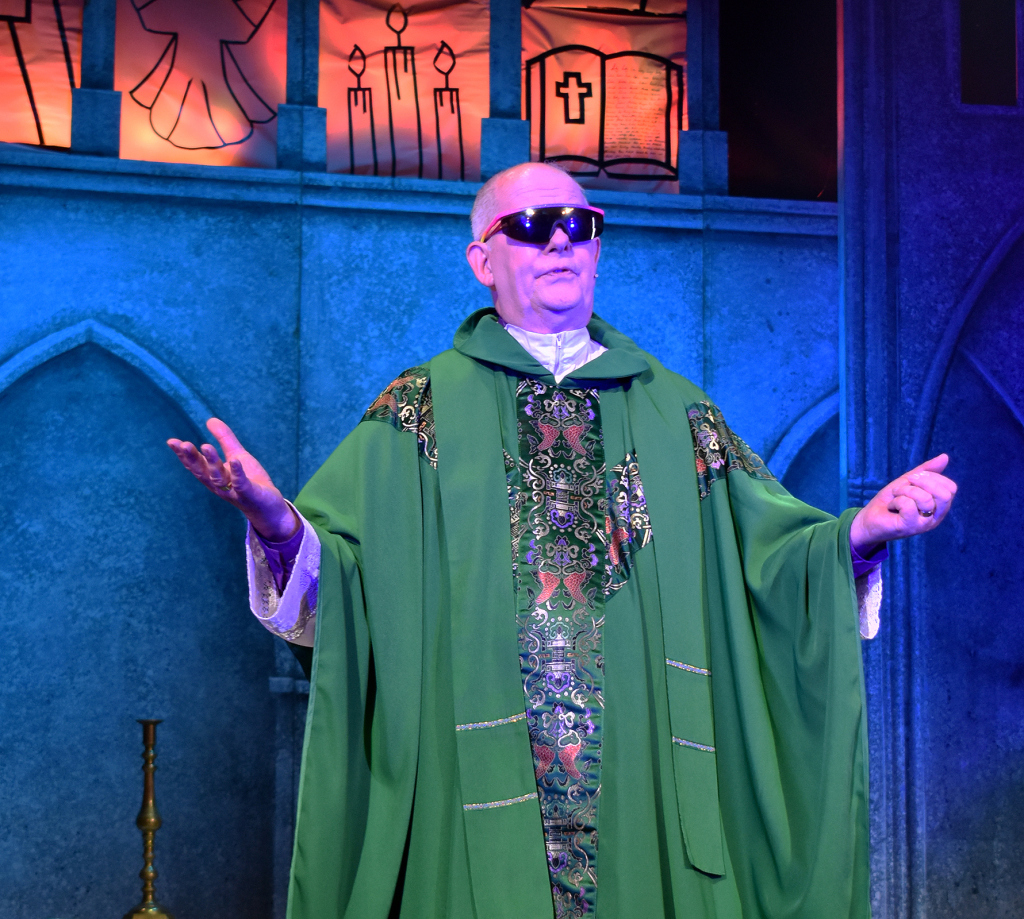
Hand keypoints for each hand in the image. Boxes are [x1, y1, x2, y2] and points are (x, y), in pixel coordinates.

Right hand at [167, 418, 298, 541]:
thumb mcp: (237, 455)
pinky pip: (241, 484)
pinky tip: (235, 460)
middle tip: (183, 445)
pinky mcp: (249, 494)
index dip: (183, 455)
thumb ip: (224, 439)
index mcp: (214, 476)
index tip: (171, 442)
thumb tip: (210, 419)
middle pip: (203, 472)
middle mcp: (219, 485)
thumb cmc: (250, 481)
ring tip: (206, 446)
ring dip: (212, 462)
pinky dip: (237, 473)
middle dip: (193, 458)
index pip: (195, 465)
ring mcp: (233, 491)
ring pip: (219, 477)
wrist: (269, 507)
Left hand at [850, 454, 956, 554]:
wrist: (869, 518)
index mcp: (939, 507)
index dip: (933, 477)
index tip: (914, 478)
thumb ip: (925, 471)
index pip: (950, 488)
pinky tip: (893, 506)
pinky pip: (909, 505)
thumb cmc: (890, 501)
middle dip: (923, 482)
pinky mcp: (909, 527)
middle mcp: (936, 517)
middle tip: (907, 484)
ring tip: (896, 495)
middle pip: (945, 494)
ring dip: (906, 490)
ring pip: (926, 498)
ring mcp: (924, 524)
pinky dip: (897, 500)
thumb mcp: (908, 482)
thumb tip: (945, 457)